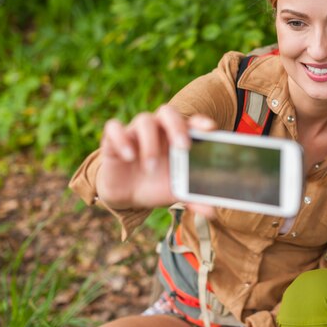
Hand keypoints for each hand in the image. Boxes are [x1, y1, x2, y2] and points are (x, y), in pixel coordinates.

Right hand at [95, 105, 215, 209]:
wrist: (128, 196)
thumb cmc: (157, 185)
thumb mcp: (176, 193)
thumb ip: (194, 199)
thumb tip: (212, 212)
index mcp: (178, 137)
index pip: (191, 121)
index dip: (200, 121)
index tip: (210, 129)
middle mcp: (158, 129)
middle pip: (168, 113)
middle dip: (177, 126)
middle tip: (183, 146)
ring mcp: (136, 132)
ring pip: (144, 120)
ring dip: (149, 144)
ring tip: (150, 168)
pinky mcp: (114, 140)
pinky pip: (114, 128)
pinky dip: (121, 139)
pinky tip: (128, 157)